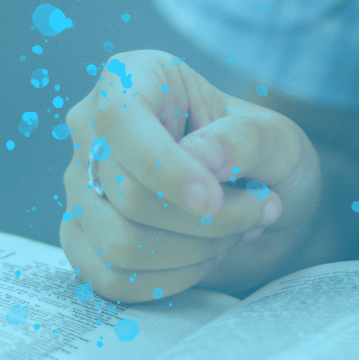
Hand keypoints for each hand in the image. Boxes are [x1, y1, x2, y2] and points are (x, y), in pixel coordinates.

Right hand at [59, 50, 321, 301]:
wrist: (267, 204)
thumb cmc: (267, 160)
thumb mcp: (277, 139)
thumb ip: (244, 139)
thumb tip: (199, 154)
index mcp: (133, 79)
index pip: (121, 120)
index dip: (164, 169)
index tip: (214, 200)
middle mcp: (93, 130)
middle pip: (127, 195)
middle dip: (206, 220)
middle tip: (258, 210)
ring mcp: (81, 187)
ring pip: (120, 244)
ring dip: (194, 251)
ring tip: (236, 232)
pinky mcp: (83, 239)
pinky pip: (112, 278)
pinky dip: (171, 279)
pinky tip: (205, 258)